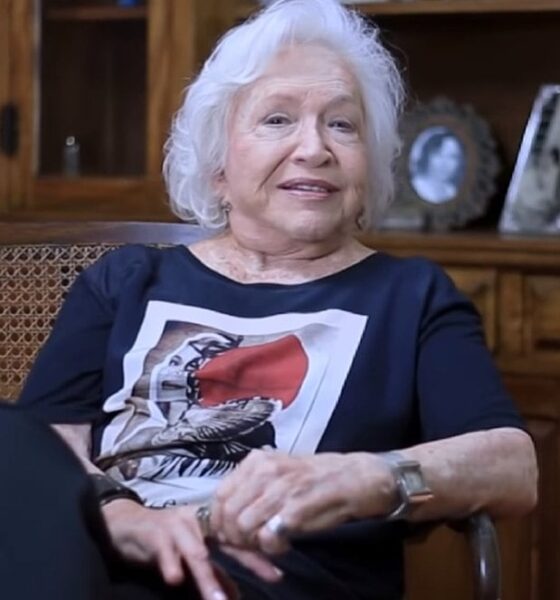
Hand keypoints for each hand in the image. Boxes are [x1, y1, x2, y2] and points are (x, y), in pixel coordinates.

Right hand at [101, 499, 281, 599]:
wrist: (125, 525)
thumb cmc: (163, 542)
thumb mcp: (190, 556)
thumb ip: (214, 573)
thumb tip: (237, 595)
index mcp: (209, 525)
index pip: (238, 540)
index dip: (257, 556)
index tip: (277, 574)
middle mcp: (198, 522)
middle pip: (225, 543)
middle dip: (245, 562)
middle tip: (264, 580)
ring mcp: (177, 526)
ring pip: (196, 552)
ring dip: (207, 577)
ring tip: (218, 599)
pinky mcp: (155, 533)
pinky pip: (165, 551)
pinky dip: (170, 564)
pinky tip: (175, 579)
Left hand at [211, 450, 394, 553]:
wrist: (357, 477)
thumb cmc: (317, 478)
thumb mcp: (279, 474)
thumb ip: (252, 488)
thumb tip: (226, 515)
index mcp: (257, 461)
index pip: (219, 496)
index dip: (220, 522)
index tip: (231, 535)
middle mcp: (266, 470)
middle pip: (229, 514)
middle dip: (235, 538)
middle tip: (253, 544)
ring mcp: (282, 487)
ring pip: (245, 526)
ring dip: (254, 544)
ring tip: (271, 543)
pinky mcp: (299, 506)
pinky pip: (269, 537)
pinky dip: (272, 548)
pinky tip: (285, 544)